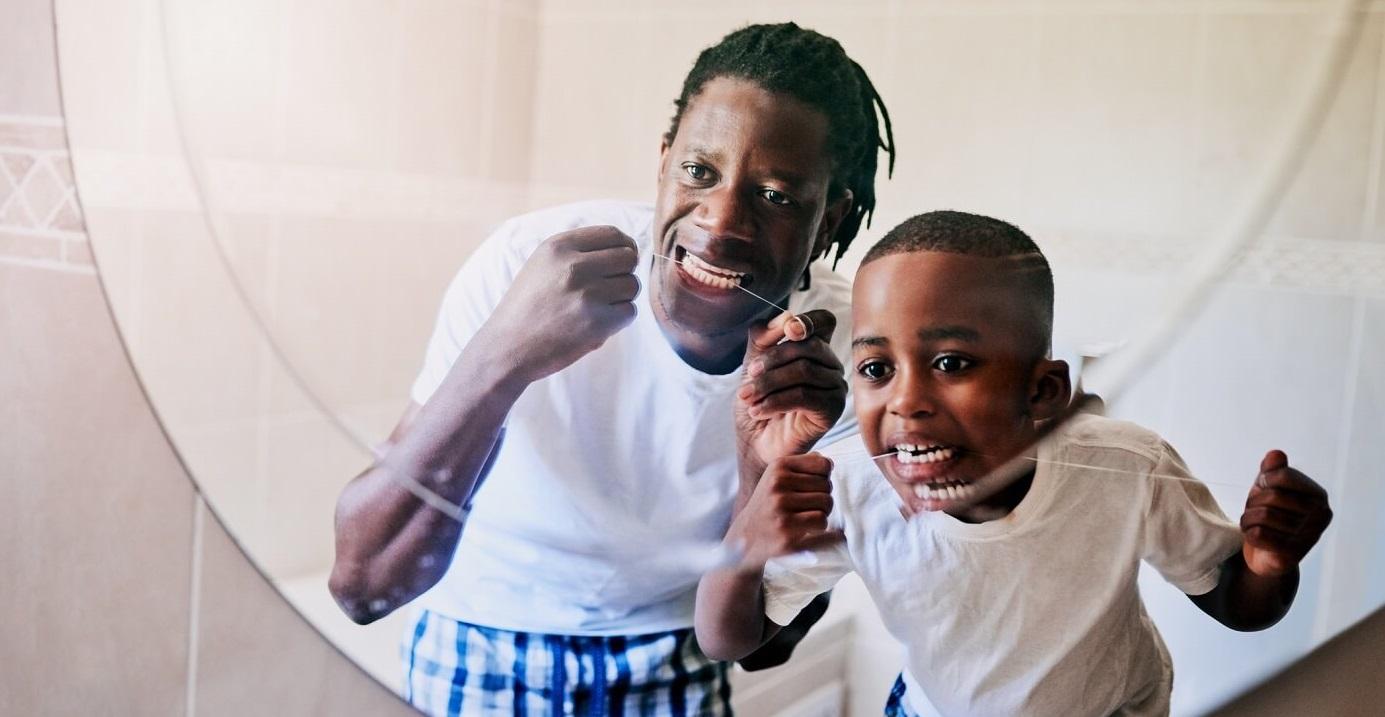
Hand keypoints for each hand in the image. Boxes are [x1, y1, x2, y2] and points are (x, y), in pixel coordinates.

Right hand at [485, 226, 639, 382]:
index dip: (624, 246)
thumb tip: (626, 247)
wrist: (506, 347)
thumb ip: (578, 251)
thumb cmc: (527, 306)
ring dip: (621, 298)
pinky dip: (618, 320)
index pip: (612, 234)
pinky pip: (630, 311)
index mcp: (558, 247)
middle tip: (607, 288)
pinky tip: (596, 324)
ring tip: (596, 308)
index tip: (621, 259)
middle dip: (623, 272)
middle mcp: (573, 266)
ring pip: (632, 285)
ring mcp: (587, 295)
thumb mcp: (542, 264)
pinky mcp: (597, 324)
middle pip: (628, 258)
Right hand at [725, 454, 842, 571]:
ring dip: (822, 515)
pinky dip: (825, 531)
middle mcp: (778, 486)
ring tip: (806, 520)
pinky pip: (822, 524)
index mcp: (778, 467)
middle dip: (822, 499)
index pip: (823, 465)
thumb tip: (829, 464)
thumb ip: (803, 466)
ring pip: (826, 506)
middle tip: (807, 509)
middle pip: (827, 487)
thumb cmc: (768, 505)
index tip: (813, 488)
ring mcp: (781, 511)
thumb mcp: (777, 477)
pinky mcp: (787, 534)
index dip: (824, 478)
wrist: (745, 537)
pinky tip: (812, 532)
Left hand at [735, 310, 846, 476]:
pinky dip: (775, 401)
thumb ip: (764, 337)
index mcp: (814, 349)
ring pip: (804, 372)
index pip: (824, 322)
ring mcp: (835, 388)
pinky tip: (757, 411)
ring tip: (746, 398)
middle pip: (809, 347)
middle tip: (746, 378)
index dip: (810, 320)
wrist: (755, 444)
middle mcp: (830, 366)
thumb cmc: (757, 402)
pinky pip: (805, 396)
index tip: (789, 329)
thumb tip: (786, 317)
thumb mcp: (752, 364)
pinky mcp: (832, 411)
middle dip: (772, 360)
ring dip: (768, 384)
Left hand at [1240, 450, 1331, 577]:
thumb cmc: (1269, 514)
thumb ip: (1272, 470)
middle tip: (1255, 511)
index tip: (1263, 489)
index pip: (1283, 475)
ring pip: (1262, 516)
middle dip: (1253, 502)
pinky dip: (1248, 534)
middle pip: (1271, 496)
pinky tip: (1254, 538)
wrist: (1266, 554)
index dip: (1263, 481)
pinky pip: (1257, 535)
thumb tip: (1275, 454)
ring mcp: (1309, 537)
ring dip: (1248, 519)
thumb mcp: (1268, 488)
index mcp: (1318, 495)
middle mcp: (1321, 516)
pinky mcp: (1292, 555)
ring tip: (1253, 524)